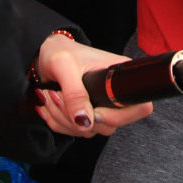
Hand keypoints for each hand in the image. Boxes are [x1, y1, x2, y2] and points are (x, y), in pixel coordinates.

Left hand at [34, 34, 153, 136]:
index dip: (117, 116)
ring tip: (51, 95)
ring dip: (63, 119)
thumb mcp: (64, 65)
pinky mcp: (85, 115)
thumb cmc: (58, 51)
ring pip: (89, 130)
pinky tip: (49, 104)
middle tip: (58, 95)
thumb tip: (85, 121)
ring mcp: (100, 107)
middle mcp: (114, 94)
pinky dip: (58, 122)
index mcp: (120, 77)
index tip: (94, 111)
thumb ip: (74, 93)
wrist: (43, 54)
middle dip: (77, 116)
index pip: (139, 107)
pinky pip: (75, 131)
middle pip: (109, 125)